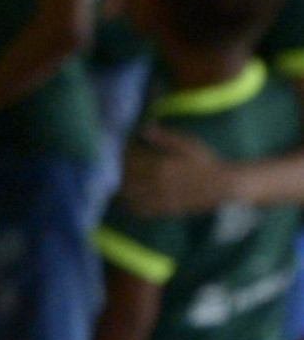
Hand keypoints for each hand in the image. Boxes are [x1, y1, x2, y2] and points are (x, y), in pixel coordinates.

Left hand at [117, 127, 236, 217]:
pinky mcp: (164, 210)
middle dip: (117, 172)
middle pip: (125, 179)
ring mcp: (160, 199)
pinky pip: (140, 210)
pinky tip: (127, 198)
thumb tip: (143, 128)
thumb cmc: (206, 161)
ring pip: (129, 196)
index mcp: (161, 166)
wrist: (224, 185)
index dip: (121, 156)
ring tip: (117, 180)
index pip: (129, 161)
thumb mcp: (187, 144)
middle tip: (114, 165)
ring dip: (119, 188)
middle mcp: (157, 184)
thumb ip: (164, 137)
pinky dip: (129, 204)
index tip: (119, 150)